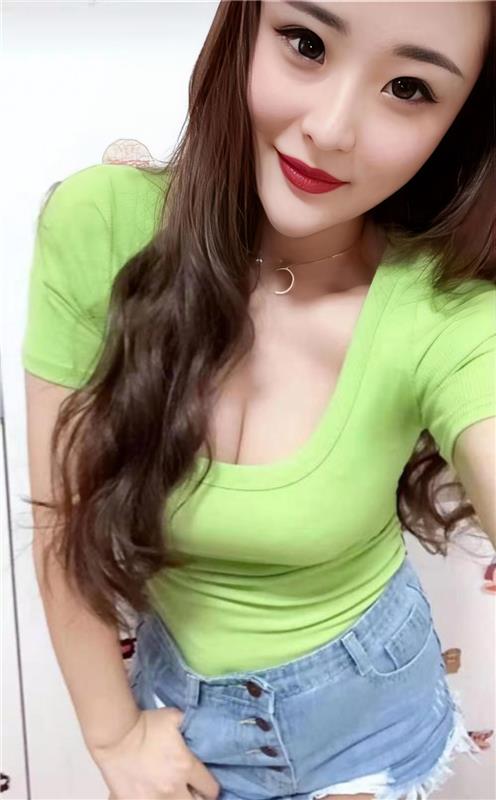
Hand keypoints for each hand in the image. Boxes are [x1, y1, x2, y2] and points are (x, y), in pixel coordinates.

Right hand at [90, 706, 219, 798]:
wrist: (115, 735)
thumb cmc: (144, 724)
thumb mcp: (175, 718)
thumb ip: (192, 727)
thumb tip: (202, 731)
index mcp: (186, 766)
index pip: (211, 788)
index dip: (210, 785)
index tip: (205, 782)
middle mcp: (173, 787)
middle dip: (198, 797)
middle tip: (193, 790)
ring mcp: (154, 799)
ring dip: (179, 799)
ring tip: (174, 792)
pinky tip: (156, 793)